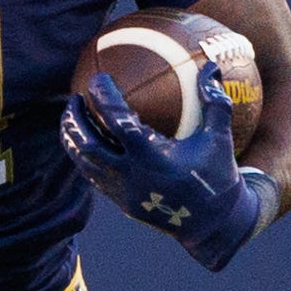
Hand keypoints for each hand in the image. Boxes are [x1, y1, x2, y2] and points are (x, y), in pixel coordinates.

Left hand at [62, 64, 263, 270]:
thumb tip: (210, 66)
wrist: (213, 225)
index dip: (103, 97)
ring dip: (73, 140)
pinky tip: (85, 143)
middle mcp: (131, 174)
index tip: (97, 79)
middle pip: (88, 144)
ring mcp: (122, 191)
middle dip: (75, 120)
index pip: (116, 121)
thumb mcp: (219, 138)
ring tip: (71, 119)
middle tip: (73, 99)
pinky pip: (93, 177)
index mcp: (151, 156)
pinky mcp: (121, 203)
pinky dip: (84, 157)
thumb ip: (214, 102)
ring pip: (84, 163)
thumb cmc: (218, 176)